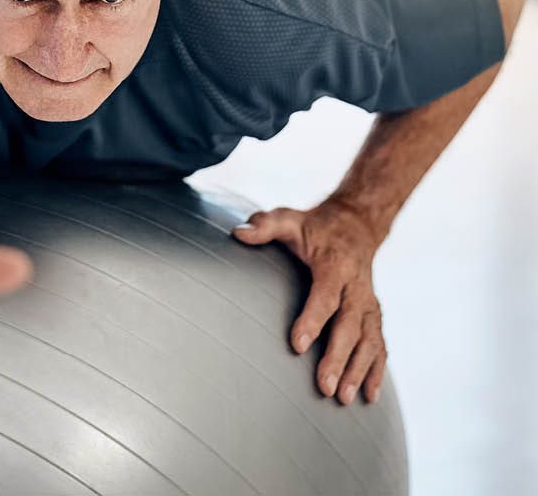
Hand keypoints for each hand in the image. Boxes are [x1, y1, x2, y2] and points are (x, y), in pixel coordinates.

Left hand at [232, 198, 386, 405]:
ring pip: (369, 340)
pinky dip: (377, 370)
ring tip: (343, 398)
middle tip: (324, 387)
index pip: (326, 295)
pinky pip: (380, 344)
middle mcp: (357, 287)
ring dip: (358, 370)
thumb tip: (238, 232)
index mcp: (335, 265)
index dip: (313, 320)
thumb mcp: (289, 219)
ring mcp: (368, 303)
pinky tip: (369, 396)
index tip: (297, 345)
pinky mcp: (373, 314)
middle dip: (338, 357)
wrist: (356, 225)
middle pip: (349, 325)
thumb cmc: (314, 227)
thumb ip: (265, 225)